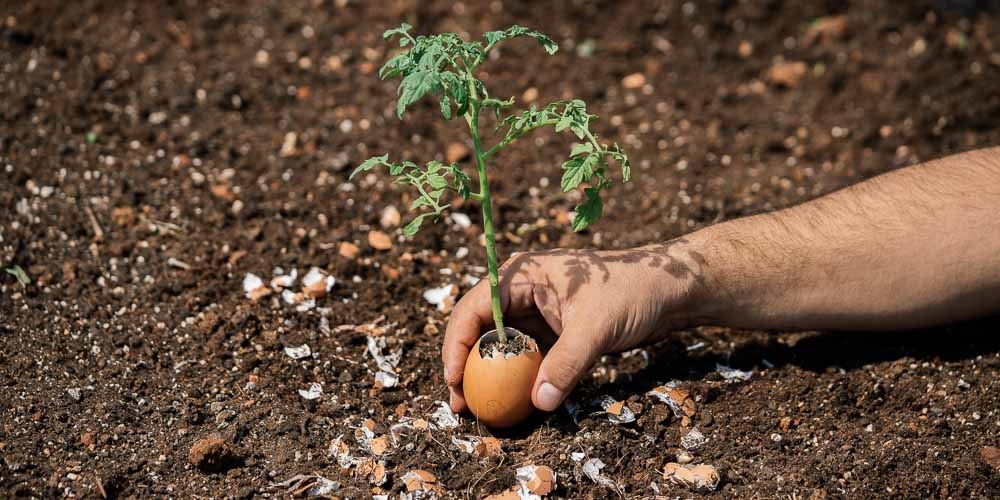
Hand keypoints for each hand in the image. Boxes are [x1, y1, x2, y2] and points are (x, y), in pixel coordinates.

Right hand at [442, 241, 705, 412]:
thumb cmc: (632, 292)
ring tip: (475, 408)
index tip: (455, 378)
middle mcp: (520, 290)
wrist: (669, 290)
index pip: (474, 308)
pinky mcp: (550, 331)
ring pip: (497, 345)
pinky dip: (513, 379)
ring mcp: (534, 312)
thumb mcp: (597, 327)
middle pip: (478, 328)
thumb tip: (540, 402)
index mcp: (521, 274)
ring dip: (485, 375)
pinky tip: (510, 402)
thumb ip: (568, 363)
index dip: (457, 344)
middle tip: (459, 402)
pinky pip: (521, 357)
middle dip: (464, 364)